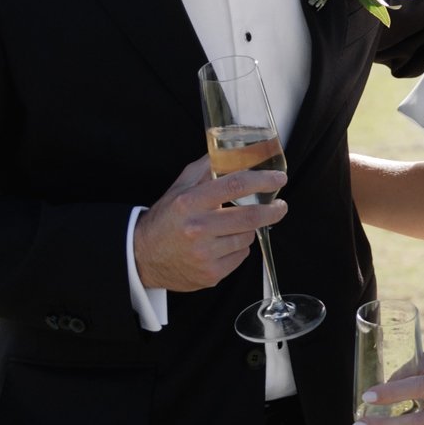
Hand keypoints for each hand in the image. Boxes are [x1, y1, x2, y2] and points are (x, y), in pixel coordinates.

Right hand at [132, 154, 282, 294]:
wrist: (143, 256)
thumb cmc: (166, 219)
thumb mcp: (180, 188)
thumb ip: (206, 168)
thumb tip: (233, 151)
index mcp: (190, 202)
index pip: (235, 186)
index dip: (262, 181)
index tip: (279, 179)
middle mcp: (197, 229)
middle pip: (250, 217)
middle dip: (273, 210)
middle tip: (280, 206)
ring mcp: (205, 254)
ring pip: (247, 237)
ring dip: (248, 230)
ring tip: (232, 227)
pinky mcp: (211, 274)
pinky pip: (240, 256)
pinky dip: (238, 248)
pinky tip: (223, 244)